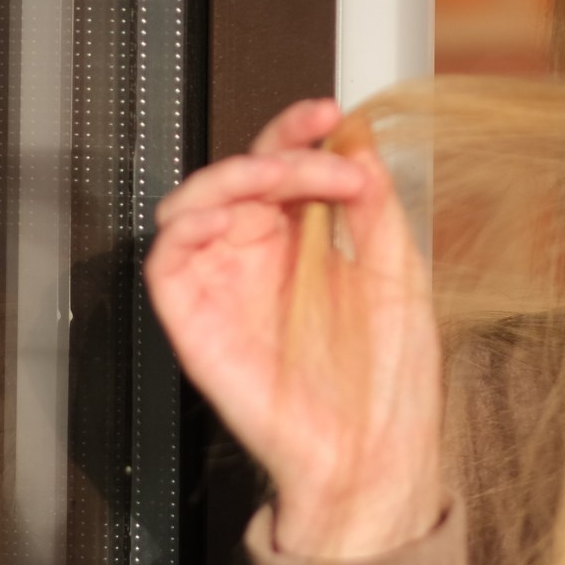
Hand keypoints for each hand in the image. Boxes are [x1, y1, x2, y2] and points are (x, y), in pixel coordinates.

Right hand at [146, 98, 442, 558]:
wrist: (371, 452)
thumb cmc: (388, 380)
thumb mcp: (397, 271)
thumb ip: (373, 205)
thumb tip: (358, 141)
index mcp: (302, 244)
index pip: (284, 167)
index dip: (297, 131)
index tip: (329, 113)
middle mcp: (257, 258)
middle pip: (239, 173)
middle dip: (279, 148)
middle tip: (323, 156)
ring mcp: (222, 285)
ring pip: (195, 199)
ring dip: (238, 173)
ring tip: (287, 179)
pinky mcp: (192, 317)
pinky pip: (167, 254)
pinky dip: (191, 219)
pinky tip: (237, 213)